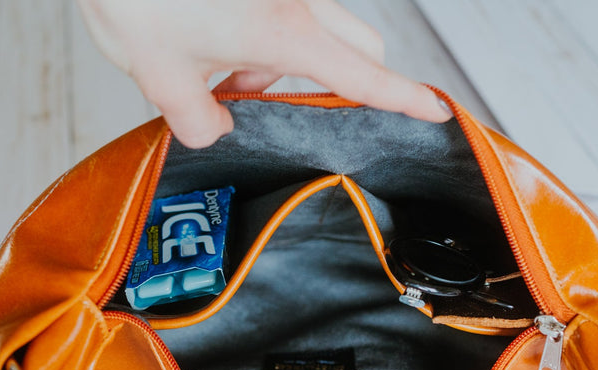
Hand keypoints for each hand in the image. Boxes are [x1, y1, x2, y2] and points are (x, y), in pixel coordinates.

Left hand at [76, 0, 451, 147]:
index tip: (437, 113)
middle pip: (360, 45)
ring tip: (221, 77)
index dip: (404, 98)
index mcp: (283, 31)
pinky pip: (287, 10)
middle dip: (341, 82)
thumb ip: (199, 123)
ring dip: (287, 61)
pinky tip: (211, 44)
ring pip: (319, 29)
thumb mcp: (160, 79)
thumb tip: (218, 128)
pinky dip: (264, 36)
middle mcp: (296, 0)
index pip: (363, 75)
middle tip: (282, 108)